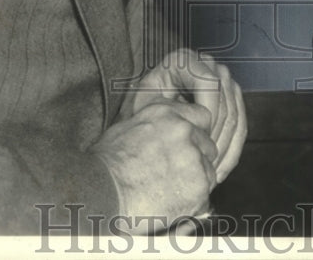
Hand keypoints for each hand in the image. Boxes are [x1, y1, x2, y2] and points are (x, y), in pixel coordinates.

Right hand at [91, 99, 216, 230]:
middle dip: (198, 157)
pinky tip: (174, 200)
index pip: (201, 116)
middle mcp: (183, 129)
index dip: (195, 134)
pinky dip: (195, 197)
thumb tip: (163, 130)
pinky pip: (206, 189)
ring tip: (172, 189)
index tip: (186, 147)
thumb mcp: (127, 128)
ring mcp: (192, 155)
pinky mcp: (198, 182)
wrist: (103, 193)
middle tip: (180, 172)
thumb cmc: (106, 165)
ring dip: (197, 178)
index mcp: (165, 112)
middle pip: (207, 142)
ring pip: (209, 167)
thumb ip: (154, 124)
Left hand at [124, 48, 246, 182]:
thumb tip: (200, 120)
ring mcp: (222, 82)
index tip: (197, 137)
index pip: (211, 83)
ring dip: (225, 148)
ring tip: (209, 173)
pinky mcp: (230, 102)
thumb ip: (168, 109)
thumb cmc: (138, 117)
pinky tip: (218, 172)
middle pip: (227, 100)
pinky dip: (231, 152)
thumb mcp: (145, 110)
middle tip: (203, 162)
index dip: (208, 113)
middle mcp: (206, 65)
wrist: (142, 125)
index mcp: (183, 61)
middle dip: (217, 135)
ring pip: (236, 115)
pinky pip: (240, 126)